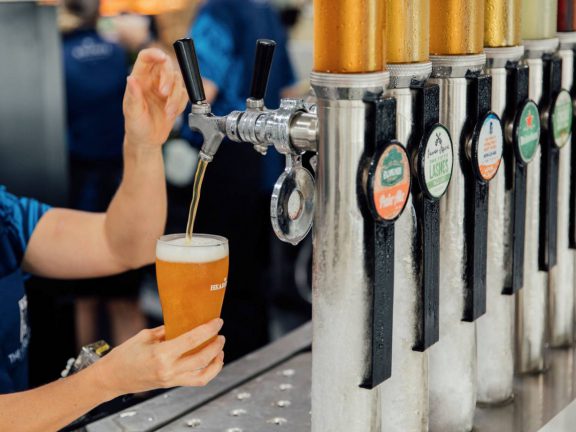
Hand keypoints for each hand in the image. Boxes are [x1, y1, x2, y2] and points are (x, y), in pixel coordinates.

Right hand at [94, 319, 224, 398]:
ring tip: (220, 349)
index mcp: (162, 354)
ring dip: (216, 361)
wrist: (112, 377)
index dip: (208, 329)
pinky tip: (212, 362)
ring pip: (204, 374)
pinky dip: (209, 372)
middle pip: (202, 357)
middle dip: (216, 344)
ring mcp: (171, 379)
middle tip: (220, 334)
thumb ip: (168, 330)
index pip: (193, 339)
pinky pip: (197, 381)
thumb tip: (185, 323)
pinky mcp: (172, 385)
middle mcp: (169, 369)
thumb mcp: (146, 336)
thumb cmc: (125, 354)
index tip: (218, 321)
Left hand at [123, 48, 188, 149]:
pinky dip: (180, 105)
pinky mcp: (176, 98)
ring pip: (178, 80)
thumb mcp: (132, 112)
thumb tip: (131, 79)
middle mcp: (153, 80)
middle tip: (164, 94)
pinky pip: (185, 94)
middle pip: (167, 65)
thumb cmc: (136, 126)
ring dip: (175, 97)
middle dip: (168, 78)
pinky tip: (171, 114)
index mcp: (140, 78)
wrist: (147, 140)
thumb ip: (133, 95)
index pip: (146, 57)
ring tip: (168, 112)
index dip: (154, 53)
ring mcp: (165, 89)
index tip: (162, 58)